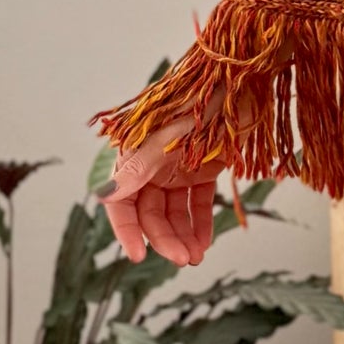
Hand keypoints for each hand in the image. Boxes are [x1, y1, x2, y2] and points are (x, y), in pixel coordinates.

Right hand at [98, 113, 226, 265]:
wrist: (238, 84)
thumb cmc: (197, 100)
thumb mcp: (164, 135)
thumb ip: (138, 167)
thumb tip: (105, 195)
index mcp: (134, 156)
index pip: (122, 201)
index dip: (127, 230)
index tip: (138, 255)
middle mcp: (153, 166)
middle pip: (151, 213)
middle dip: (164, 238)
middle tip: (181, 259)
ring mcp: (179, 169)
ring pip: (175, 212)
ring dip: (183, 236)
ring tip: (194, 257)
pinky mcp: (204, 170)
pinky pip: (199, 203)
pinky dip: (201, 223)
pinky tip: (203, 243)